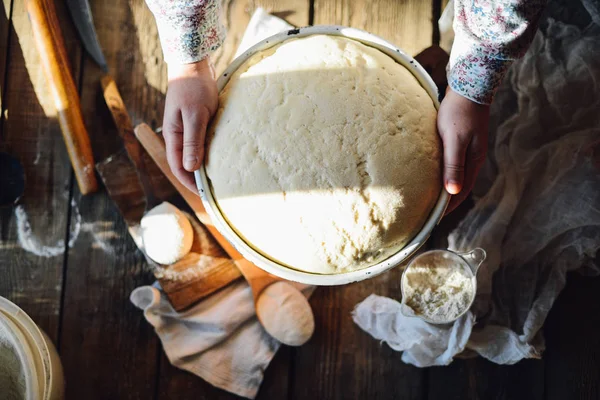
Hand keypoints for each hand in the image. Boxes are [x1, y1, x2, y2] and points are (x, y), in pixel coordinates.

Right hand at [163, 59, 217, 192]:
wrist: (193, 63)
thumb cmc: (194, 87)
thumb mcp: (195, 115)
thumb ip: (193, 141)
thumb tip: (191, 168)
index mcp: (172, 135)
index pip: (178, 167)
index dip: (190, 183)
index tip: (206, 195)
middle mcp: (177, 135)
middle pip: (185, 163)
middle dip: (197, 179)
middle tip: (215, 191)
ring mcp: (185, 128)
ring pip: (193, 154)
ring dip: (203, 166)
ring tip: (219, 178)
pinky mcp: (195, 122)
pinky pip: (200, 143)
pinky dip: (208, 153)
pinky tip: (221, 157)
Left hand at [437, 88, 489, 213]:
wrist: (469, 86)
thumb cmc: (459, 112)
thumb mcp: (454, 140)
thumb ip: (453, 165)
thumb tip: (452, 191)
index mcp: (473, 163)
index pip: (460, 193)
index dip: (447, 208)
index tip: (431, 220)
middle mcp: (473, 160)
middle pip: (458, 188)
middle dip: (445, 203)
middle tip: (426, 215)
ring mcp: (468, 152)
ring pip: (455, 177)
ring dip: (444, 189)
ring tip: (427, 199)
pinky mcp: (461, 142)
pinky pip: (452, 165)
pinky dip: (443, 175)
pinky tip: (432, 176)